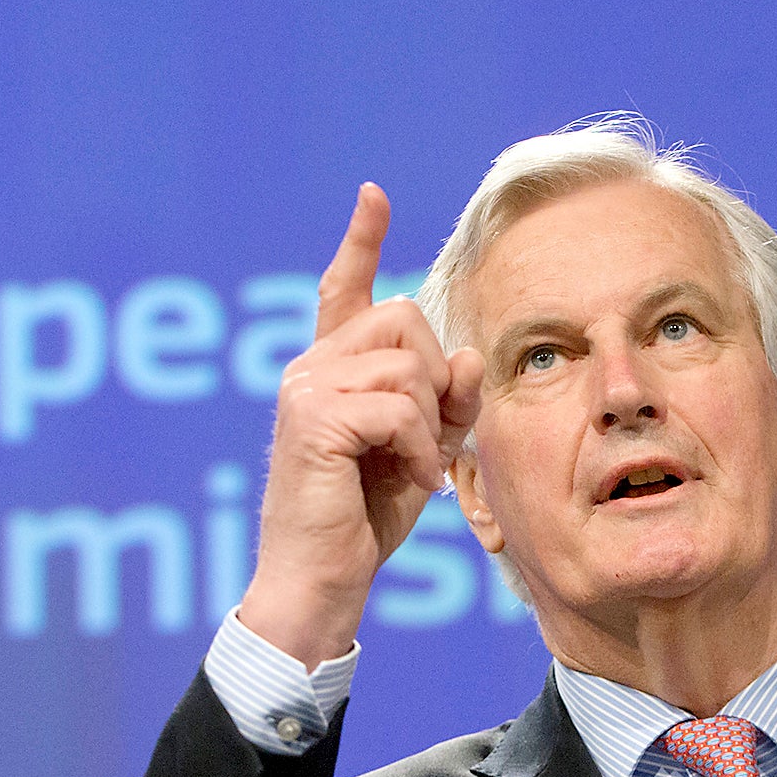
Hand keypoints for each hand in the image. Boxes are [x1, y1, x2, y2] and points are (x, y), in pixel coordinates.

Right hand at [238, 183, 484, 666]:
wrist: (321, 581)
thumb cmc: (364, 522)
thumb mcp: (422, 453)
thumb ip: (448, 404)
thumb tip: (470, 355)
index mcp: (332, 370)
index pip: (345, 289)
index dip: (362, 241)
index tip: (374, 194)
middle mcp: (311, 367)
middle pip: (407, 318)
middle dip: (439, 379)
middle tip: (427, 440)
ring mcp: (306, 387)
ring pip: (410, 364)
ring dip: (430, 422)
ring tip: (413, 467)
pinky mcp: (314, 416)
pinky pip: (399, 406)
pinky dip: (418, 448)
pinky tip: (409, 481)